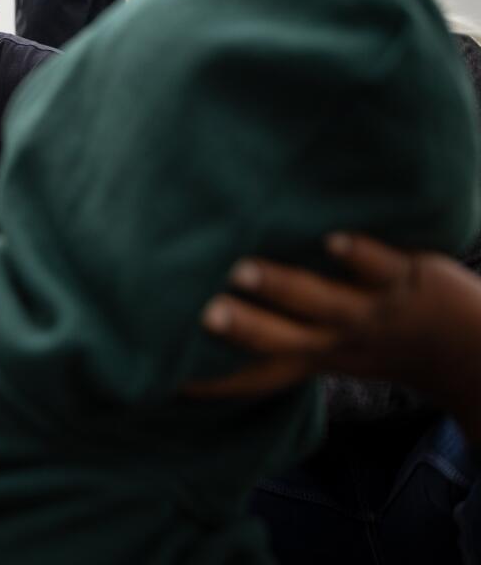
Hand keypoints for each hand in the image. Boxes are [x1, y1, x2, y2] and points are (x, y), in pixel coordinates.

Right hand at [187, 234, 480, 441]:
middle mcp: (336, 338)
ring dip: (283, 288)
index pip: (256, 375)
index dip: (215, 381)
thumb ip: (274, 334)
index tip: (170, 378)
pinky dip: (358, 255)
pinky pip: (381, 268)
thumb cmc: (377, 339)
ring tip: (243, 271)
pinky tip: (333, 240)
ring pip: (324, 303)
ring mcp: (370, 310)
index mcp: (313, 357)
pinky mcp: (406, 278)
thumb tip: (208, 312)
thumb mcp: (326, 352)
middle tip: (204, 316)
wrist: (464, 344)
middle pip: (283, 339)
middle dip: (244, 328)